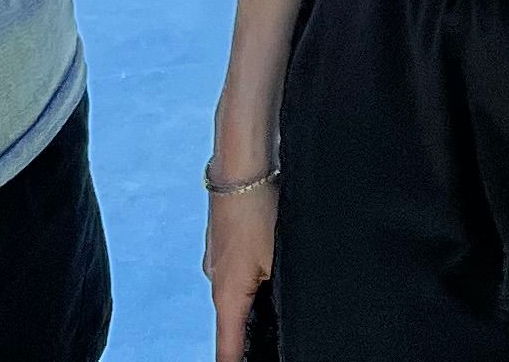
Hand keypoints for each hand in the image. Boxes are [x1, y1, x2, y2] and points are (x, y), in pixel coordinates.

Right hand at [205, 174, 277, 360]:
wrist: (241, 165)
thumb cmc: (257, 210)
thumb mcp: (279, 257)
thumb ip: (282, 289)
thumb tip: (291, 304)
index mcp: (227, 295)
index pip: (228, 347)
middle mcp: (217, 280)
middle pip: (234, 320)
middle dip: (251, 330)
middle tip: (273, 334)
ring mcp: (219, 259)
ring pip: (239, 290)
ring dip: (256, 295)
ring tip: (277, 290)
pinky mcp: (225, 239)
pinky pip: (239, 266)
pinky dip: (254, 271)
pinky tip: (272, 257)